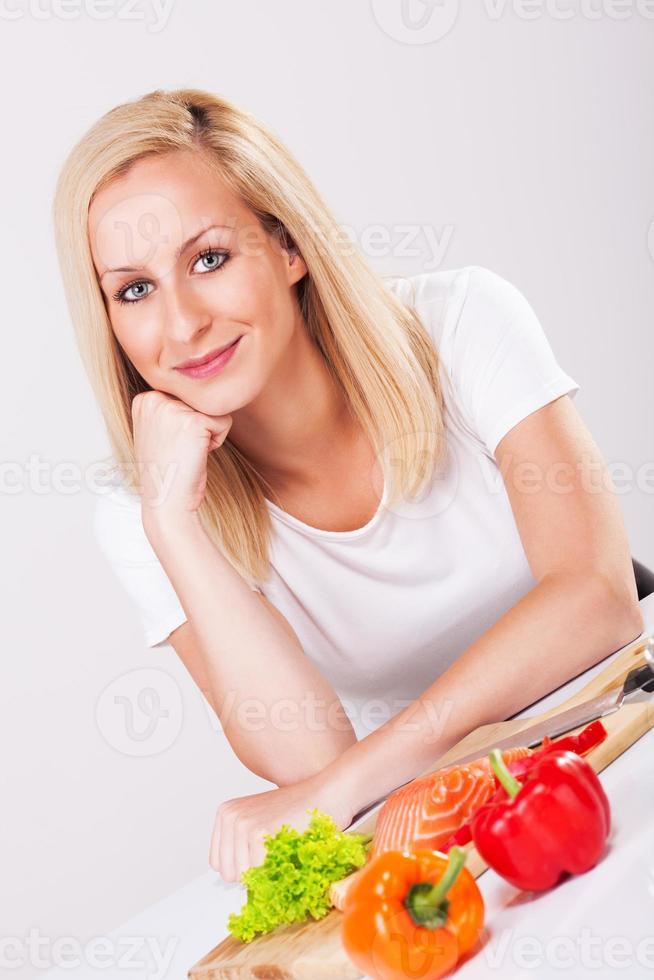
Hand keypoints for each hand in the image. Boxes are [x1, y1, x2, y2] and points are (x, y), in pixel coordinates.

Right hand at [131, 390, 232, 520]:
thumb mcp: (160, 430)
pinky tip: (196, 455)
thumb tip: (196, 385)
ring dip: (207, 434)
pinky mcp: (192, 421)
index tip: (172, 444)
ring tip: (187, 452)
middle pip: (200, 400)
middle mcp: (153, 398)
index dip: (186, 423)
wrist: (167, 501)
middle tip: (181, 450)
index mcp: (144, 399)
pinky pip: (224, 421)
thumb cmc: (168, 471)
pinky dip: (216, 441)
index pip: (186, 395)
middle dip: (198, 426)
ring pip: (212, 409)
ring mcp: (171, 408)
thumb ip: (170, 407)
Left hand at [209, 773, 354, 883]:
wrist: (327, 794)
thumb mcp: (260, 820)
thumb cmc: (298, 812)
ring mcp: (243, 824)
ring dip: (266, 873)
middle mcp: (229, 816)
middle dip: (253, 873)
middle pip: (228, 873)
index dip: (242, 868)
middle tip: (276, 855)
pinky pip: (260, 873)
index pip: (218, 863)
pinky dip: (277, 870)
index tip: (262, 857)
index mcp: (225, 813)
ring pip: (243, 876)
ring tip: (283, 850)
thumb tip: (231, 879)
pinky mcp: (258, 834)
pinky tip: (290, 851)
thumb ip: (241, 844)